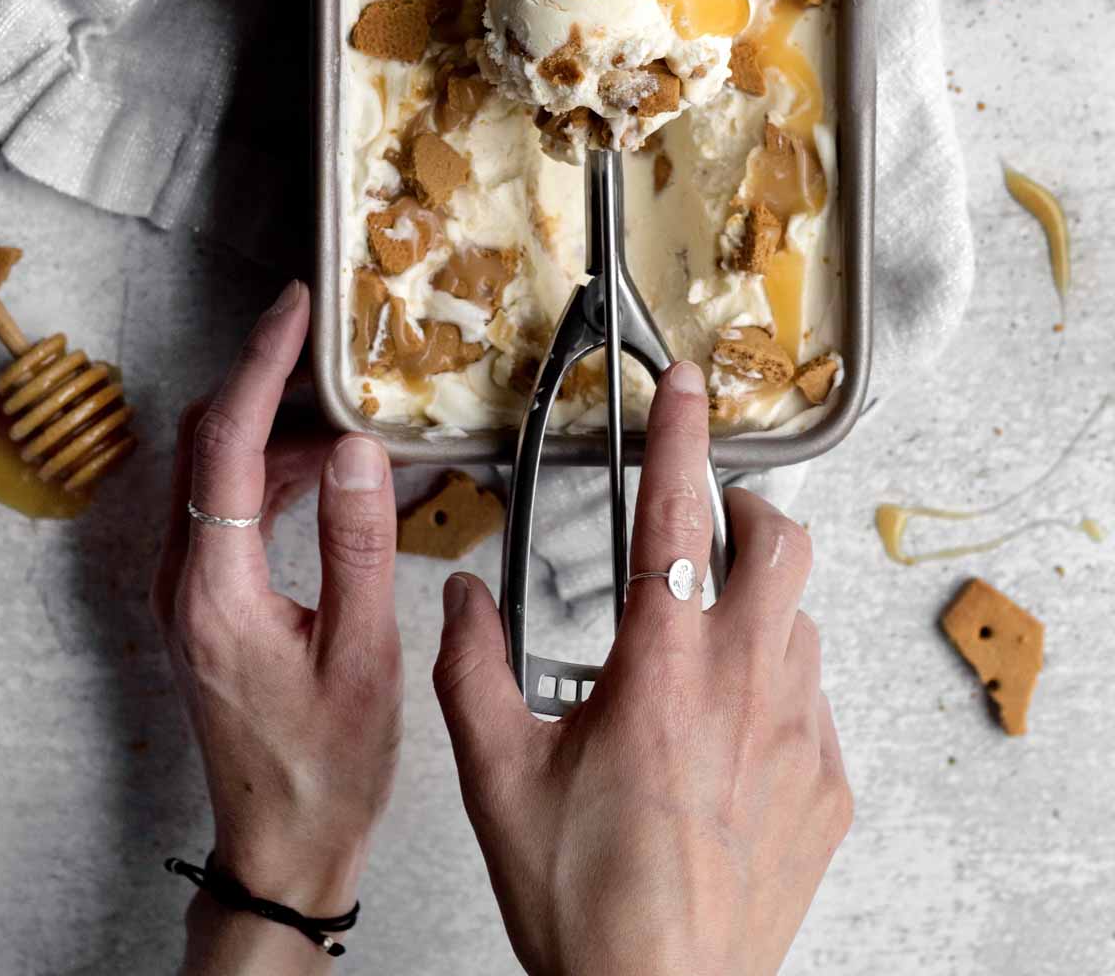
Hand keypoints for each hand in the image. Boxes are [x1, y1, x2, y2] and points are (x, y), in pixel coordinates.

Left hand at [152, 279, 400, 972]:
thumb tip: (361, 446)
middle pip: (210, 443)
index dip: (263, 365)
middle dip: (267, 382)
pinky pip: (230, 508)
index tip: (297, 309)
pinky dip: (277, 474)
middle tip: (328, 343)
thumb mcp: (365, 654)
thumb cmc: (328, 766)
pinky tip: (335, 476)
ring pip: (218, 472)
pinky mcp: (206, 603)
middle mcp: (186, 580)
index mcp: (218, 588)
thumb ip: (360, 543)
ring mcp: (189, 592)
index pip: (228, 443)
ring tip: (352, 413)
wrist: (284, 846)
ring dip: (279, 432)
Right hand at [434, 360, 851, 975]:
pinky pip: (813, 702)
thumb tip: (462, 599)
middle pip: (780, 543)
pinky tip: (729, 732)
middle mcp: (743, 686)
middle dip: (747, 508)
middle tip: (707, 520)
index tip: (689, 386)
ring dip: (758, 604)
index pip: (676, 515)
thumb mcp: (498, 777)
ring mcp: (798, 737)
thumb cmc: (584, 902)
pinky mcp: (826, 789)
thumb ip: (471, 671)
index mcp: (662, 667)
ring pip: (800, 620)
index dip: (683, 435)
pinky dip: (776, 686)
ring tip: (704, 637)